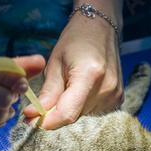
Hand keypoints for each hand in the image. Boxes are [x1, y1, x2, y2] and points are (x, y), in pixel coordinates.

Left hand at [24, 13, 122, 128]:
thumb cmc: (74, 42)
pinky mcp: (119, 98)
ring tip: (66, 90)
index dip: (47, 122)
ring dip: (70, 110)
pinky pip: (94, 114)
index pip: (67, 113)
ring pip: (83, 118)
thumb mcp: (54, 64)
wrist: (100, 29)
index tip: (31, 120)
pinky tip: (79, 92)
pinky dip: (82, 108)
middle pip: (74, 117)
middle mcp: (107, 87)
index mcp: (89, 74)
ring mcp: (115, 94)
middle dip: (55, 114)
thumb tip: (32, 116)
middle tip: (44, 102)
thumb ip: (47, 93)